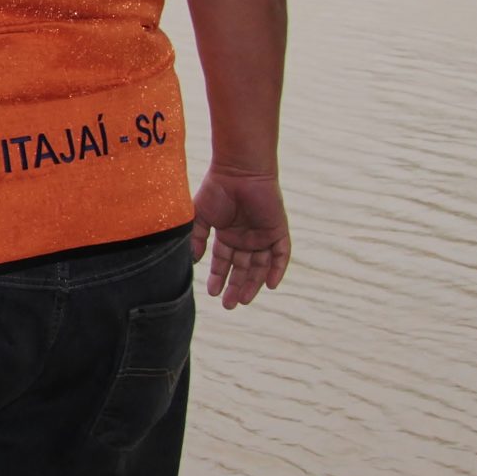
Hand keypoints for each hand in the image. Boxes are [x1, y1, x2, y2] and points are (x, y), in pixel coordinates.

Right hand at [190, 167, 290, 309]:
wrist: (239, 170)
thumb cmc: (217, 189)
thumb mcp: (200, 216)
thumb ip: (197, 238)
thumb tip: (195, 261)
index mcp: (227, 233)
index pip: (224, 261)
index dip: (218, 277)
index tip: (211, 293)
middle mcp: (246, 237)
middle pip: (242, 268)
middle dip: (235, 286)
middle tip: (228, 305)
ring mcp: (263, 234)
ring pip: (260, 265)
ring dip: (253, 283)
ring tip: (242, 300)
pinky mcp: (277, 230)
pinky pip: (281, 254)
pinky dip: (277, 269)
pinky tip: (270, 285)